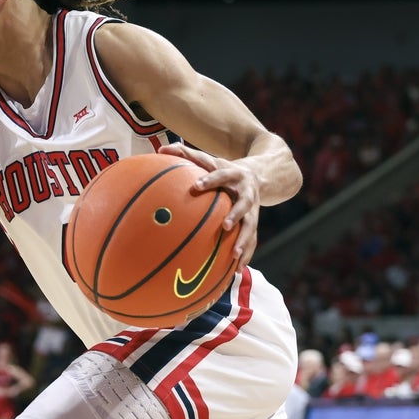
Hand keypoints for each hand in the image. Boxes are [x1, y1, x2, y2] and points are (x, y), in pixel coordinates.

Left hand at [159, 142, 258, 265]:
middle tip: (225, 226)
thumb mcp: (209, 159)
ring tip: (234, 254)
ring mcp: (254, 210)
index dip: (210, 180)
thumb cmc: (223, 169)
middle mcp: (247, 193)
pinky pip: (252, 241)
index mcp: (235, 175)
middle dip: (236, 215)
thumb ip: (186, 154)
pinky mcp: (255, 224)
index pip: (222, 175)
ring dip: (244, 241)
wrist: (258, 175)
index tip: (196, 186)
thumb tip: (160, 147)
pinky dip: (245, 256)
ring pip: (251, 227)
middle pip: (244, 204)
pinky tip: (235, 271)